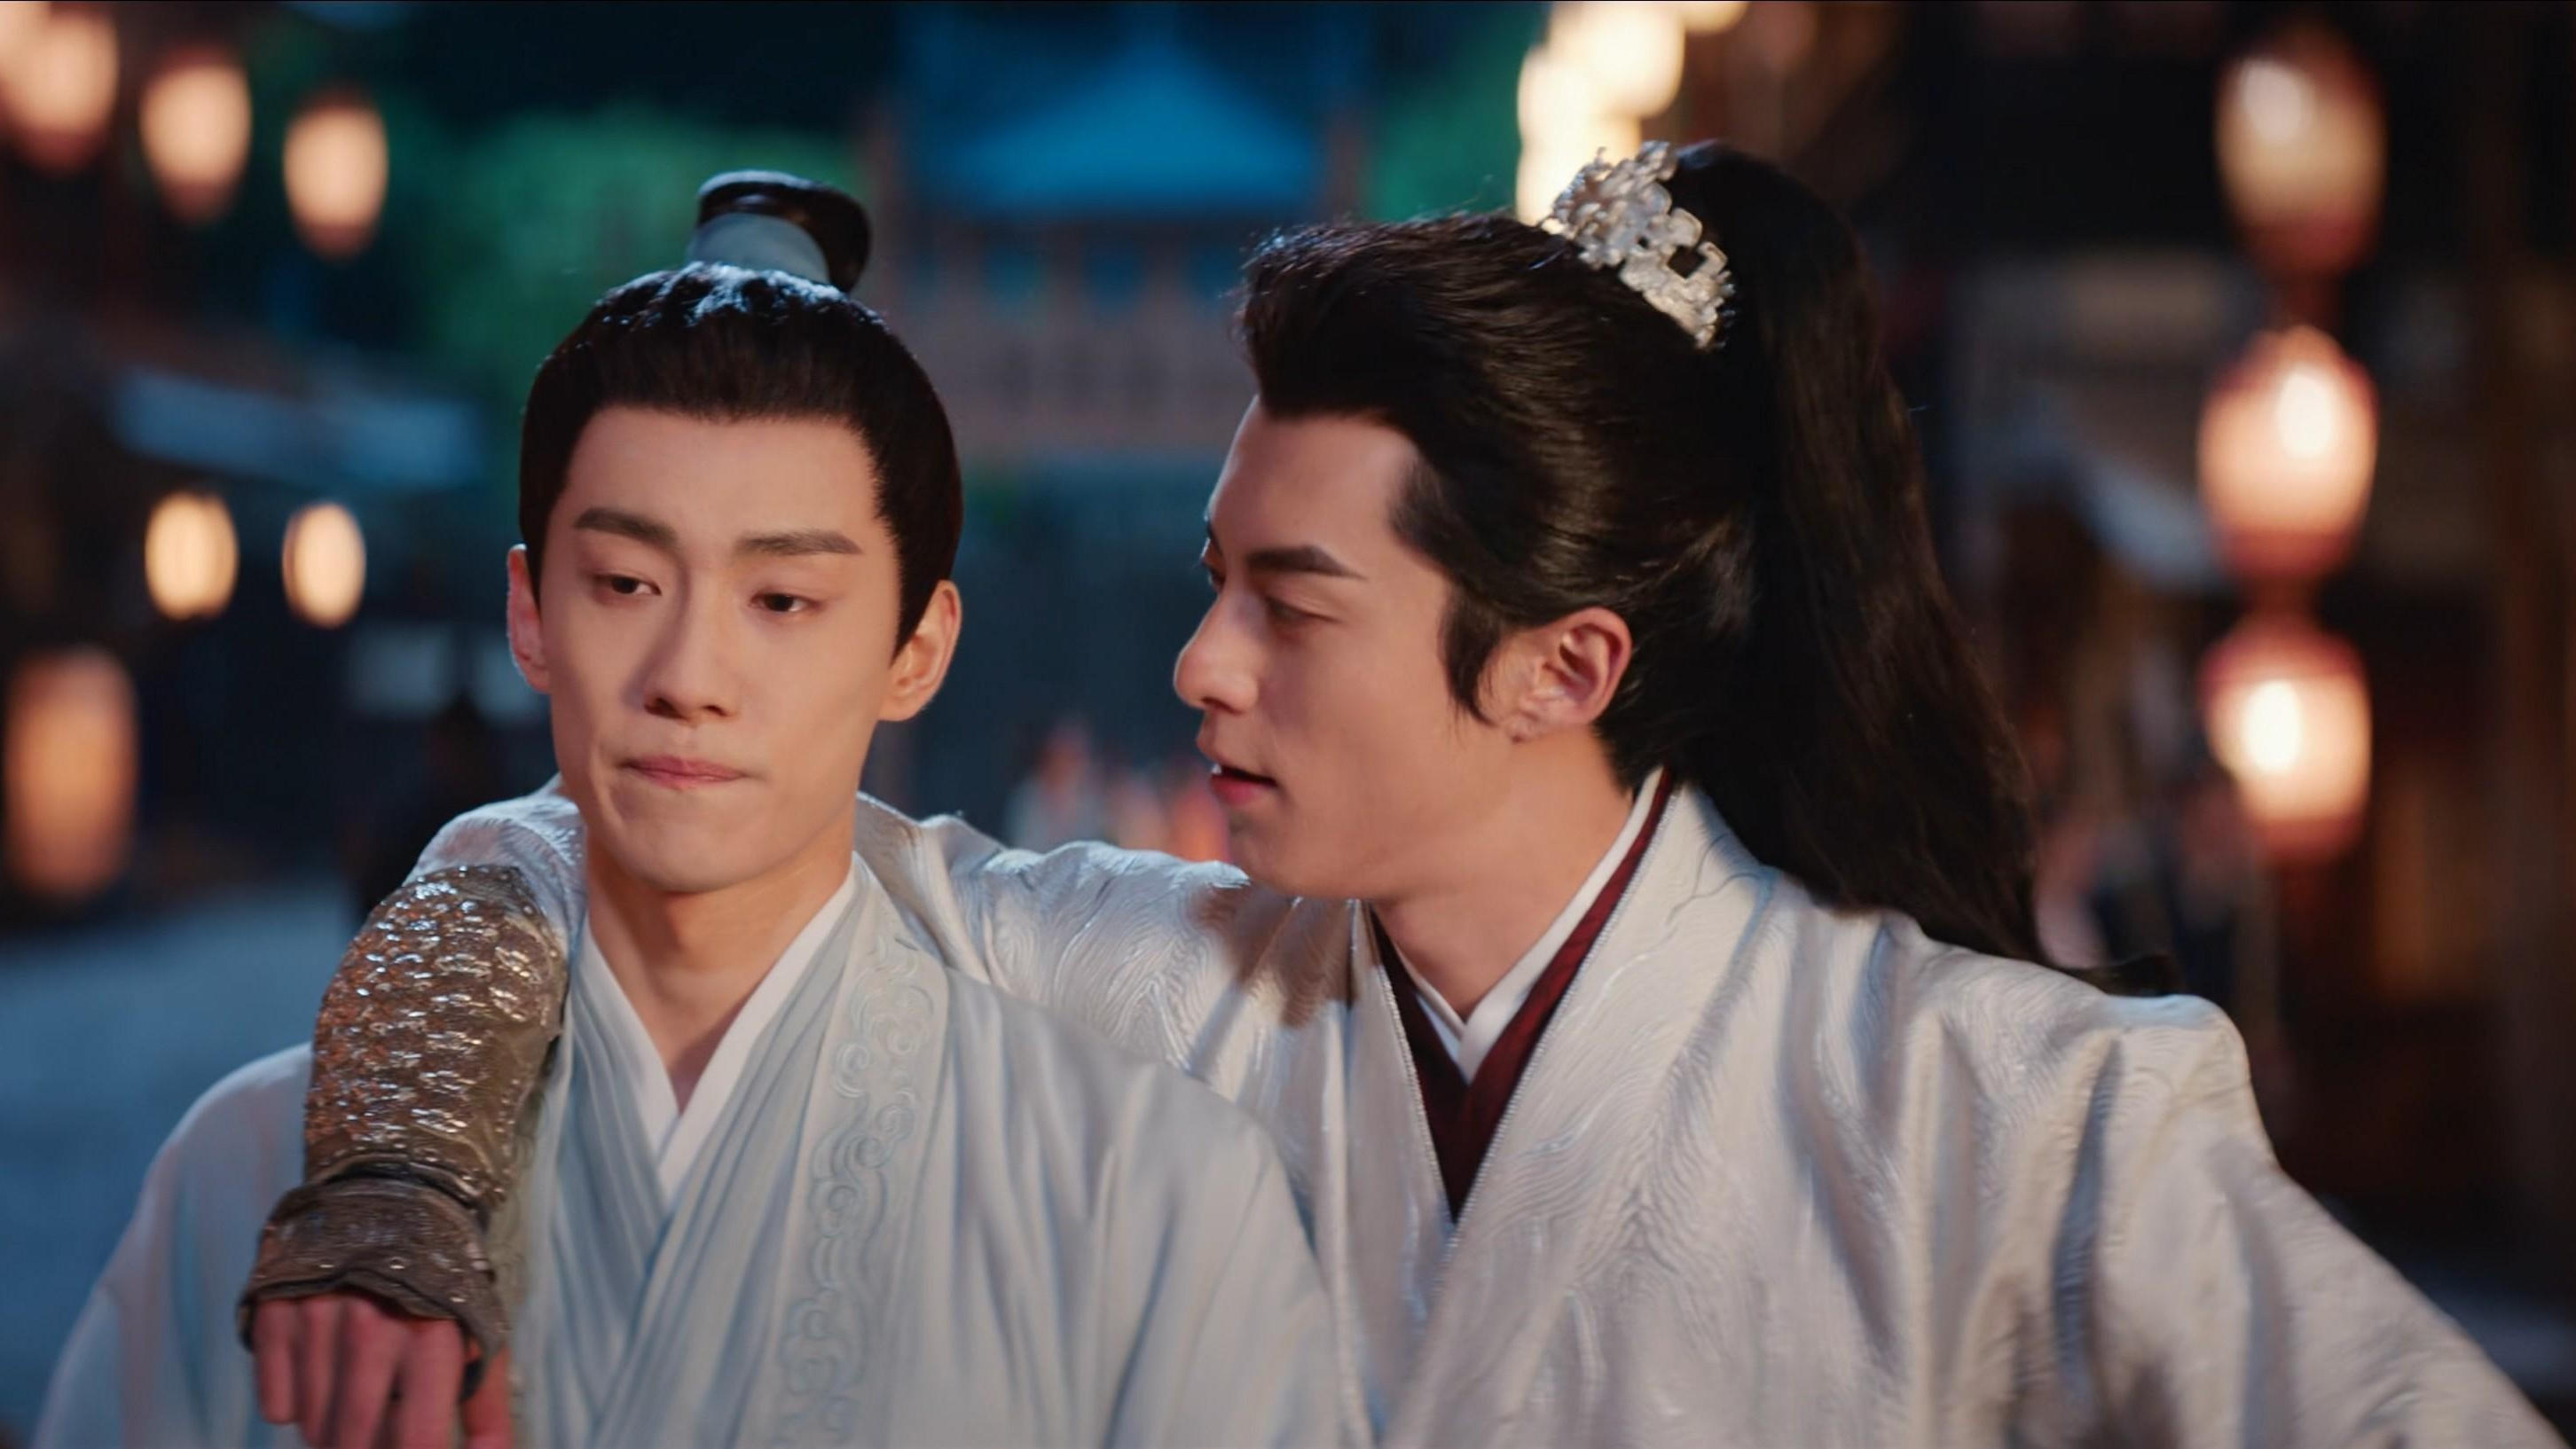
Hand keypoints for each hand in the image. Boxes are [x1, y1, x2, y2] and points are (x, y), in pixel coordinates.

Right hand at [251, 1293, 511, 1448]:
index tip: (413, 1446)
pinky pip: (275, 1406)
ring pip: (313, 1428)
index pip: (418, 1442)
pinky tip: (321, 1374)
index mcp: (432, 1336)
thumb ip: (487, 1408)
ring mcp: (318, 1320)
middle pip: (355, 1442)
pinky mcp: (276, 1313)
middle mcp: (373, 1328)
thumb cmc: (444, 1284)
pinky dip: (295, 1406)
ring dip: (332, 1431)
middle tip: (380, 1429)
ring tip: (357, 1396)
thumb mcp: (480, 1335)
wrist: (393, 1199)